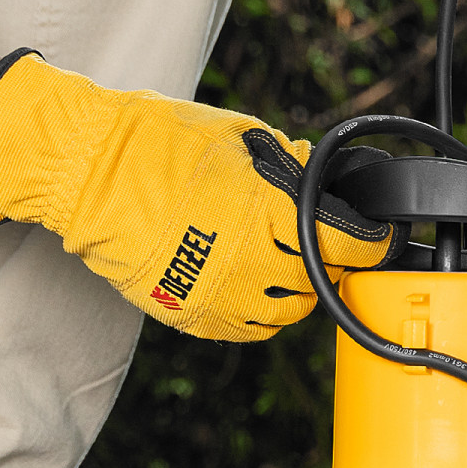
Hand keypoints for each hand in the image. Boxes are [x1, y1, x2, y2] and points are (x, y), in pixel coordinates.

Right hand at [0, 51, 401, 340]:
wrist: (90, 176)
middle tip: (327, 246)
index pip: (346, 244)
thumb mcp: (238, 137)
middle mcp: (253, 261)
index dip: (370, 244)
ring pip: (288, 313)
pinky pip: (250, 330)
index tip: (377, 240)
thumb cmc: (160, 144)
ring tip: (287, 267)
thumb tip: (318, 177)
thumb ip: (286, 165)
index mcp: (270, 212)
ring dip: (298, 292)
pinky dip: (262, 313)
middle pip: (320, 280)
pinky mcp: (194, 316)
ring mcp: (222, 295)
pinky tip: (256, 288)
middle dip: (331, 264)